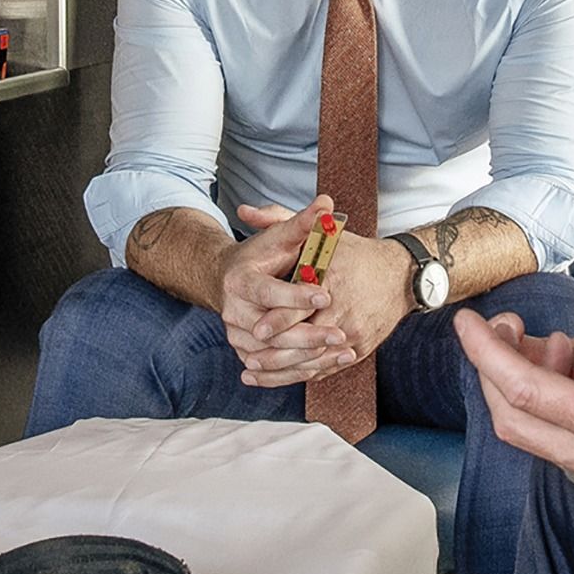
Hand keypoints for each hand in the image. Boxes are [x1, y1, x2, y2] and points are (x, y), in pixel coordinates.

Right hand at [217, 198, 347, 387]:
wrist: (229, 278)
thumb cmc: (261, 254)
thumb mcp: (280, 236)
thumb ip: (303, 222)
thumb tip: (327, 203)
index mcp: (239, 280)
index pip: (269, 292)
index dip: (297, 294)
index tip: (326, 293)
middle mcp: (232, 312)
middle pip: (272, 331)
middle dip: (308, 334)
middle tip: (341, 334)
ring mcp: (237, 335)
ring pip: (274, 355)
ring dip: (309, 356)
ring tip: (343, 349)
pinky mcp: (246, 352)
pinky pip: (274, 369)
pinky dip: (301, 369)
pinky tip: (331, 363)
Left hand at [234, 199, 412, 368]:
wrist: (401, 275)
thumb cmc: (355, 252)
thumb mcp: (322, 233)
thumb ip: (280, 220)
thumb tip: (243, 210)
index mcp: (334, 281)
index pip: (304, 306)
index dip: (279, 320)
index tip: (256, 330)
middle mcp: (346, 312)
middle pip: (307, 340)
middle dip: (276, 353)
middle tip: (249, 359)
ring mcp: (354, 334)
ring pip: (315, 361)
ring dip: (283, 371)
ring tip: (253, 373)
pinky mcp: (358, 350)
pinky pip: (327, 368)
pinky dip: (301, 374)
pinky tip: (278, 377)